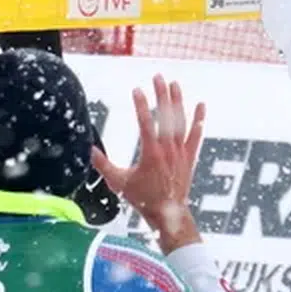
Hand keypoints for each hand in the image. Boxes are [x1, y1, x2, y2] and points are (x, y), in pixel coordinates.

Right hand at [91, 75, 205, 253]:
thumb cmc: (143, 199)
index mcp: (151, 154)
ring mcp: (180, 152)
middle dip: (162, 95)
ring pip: (180, 122)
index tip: (136, 90)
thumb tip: (89, 150)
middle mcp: (168, 150)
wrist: (169, 215)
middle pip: (165, 117)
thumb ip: (104, 166)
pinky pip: (196, 136)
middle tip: (158, 77)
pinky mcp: (189, 157)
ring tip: (174, 84)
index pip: (145, 124)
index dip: (141, 106)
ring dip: (178, 102)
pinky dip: (199, 120)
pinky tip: (201, 106)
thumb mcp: (120, 183)